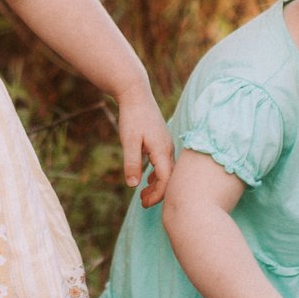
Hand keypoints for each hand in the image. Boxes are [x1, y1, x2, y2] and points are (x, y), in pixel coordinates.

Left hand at [116, 84, 173, 205]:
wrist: (136, 94)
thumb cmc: (132, 117)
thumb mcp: (129, 141)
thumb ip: (132, 163)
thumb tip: (133, 186)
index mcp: (162, 150)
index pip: (167, 180)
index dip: (158, 195)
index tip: (144, 204)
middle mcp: (168, 148)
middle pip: (169, 178)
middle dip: (157, 193)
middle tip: (142, 203)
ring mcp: (166, 145)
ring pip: (167, 171)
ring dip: (157, 185)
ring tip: (142, 195)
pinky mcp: (161, 142)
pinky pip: (164, 163)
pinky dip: (157, 175)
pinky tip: (147, 179)